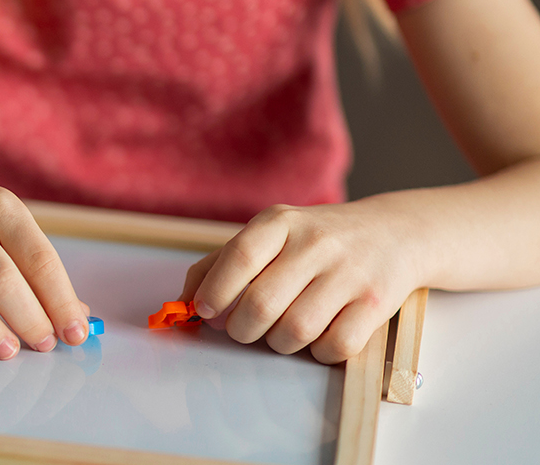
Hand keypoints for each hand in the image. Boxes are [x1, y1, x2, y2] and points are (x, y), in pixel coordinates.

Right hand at [0, 165, 90, 362]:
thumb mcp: (3, 220)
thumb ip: (34, 264)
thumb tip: (74, 316)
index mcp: (1, 208)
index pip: (39, 258)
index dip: (61, 300)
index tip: (75, 333)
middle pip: (0, 276)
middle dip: (29, 317)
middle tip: (43, 345)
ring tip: (7, 352)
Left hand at [180, 202, 426, 363]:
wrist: (395, 232)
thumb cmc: (315, 241)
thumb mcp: (268, 236)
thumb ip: (219, 265)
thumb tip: (181, 304)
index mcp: (281, 223)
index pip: (239, 258)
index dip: (216, 292)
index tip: (207, 311)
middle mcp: (317, 244)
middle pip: (262, 305)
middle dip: (243, 329)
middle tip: (244, 328)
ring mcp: (350, 273)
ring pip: (295, 331)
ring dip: (278, 342)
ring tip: (281, 330)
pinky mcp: (377, 304)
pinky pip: (334, 347)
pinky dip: (317, 352)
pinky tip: (317, 335)